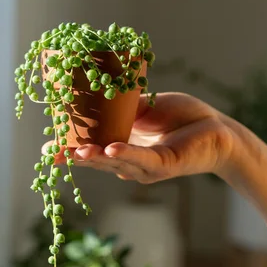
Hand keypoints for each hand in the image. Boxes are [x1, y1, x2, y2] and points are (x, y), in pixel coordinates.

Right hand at [42, 92, 234, 183]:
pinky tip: (109, 150)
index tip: (48, 149)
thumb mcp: (145, 109)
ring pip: (116, 163)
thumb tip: (99, 99)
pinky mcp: (164, 165)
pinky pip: (142, 160)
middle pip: (99, 162)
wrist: (218, 130)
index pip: (93, 151)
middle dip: (75, 157)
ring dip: (95, 159)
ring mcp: (147, 167)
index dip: (71, 151)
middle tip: (53, 152)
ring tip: (74, 152)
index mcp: (125, 149)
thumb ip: (123, 109)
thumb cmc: (183, 118)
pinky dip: (125, 154)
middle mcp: (132, 163)